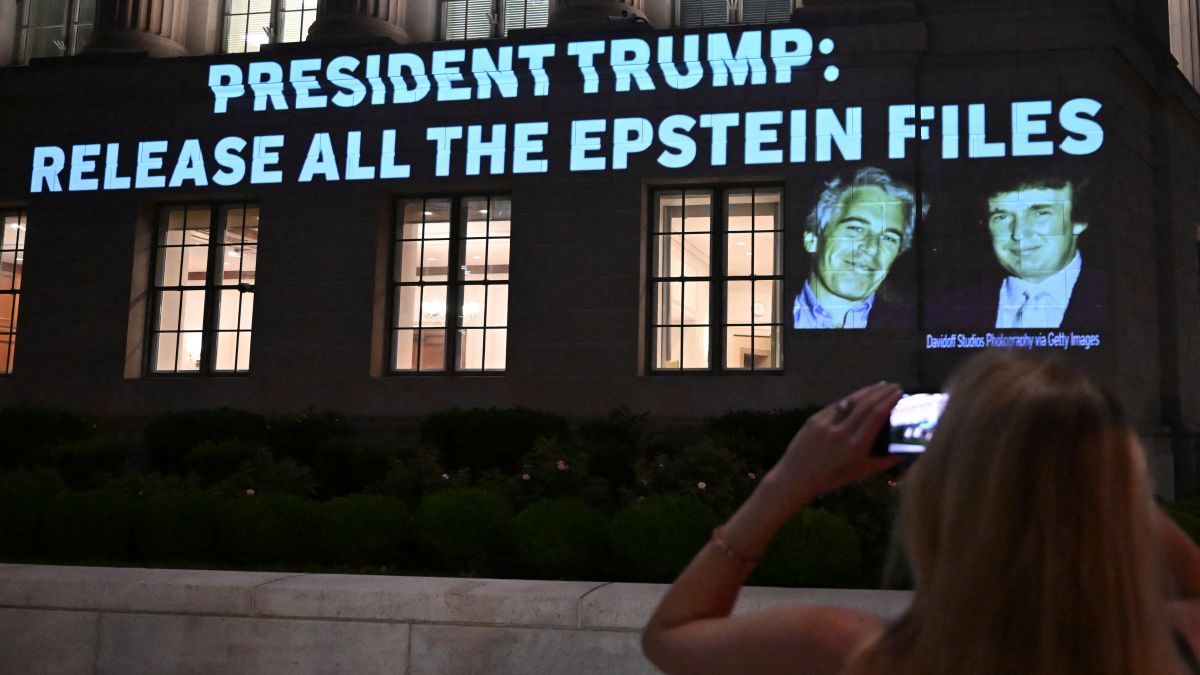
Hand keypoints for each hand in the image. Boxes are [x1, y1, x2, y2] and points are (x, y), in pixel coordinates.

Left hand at [769, 382, 902, 500]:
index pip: (876, 416)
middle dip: (882, 393)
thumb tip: (906, 452)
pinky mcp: (814, 419)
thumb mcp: (860, 472)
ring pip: (851, 401)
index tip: (900, 393)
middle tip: (895, 386)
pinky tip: (859, 395)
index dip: (889, 401)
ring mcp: (826, 423)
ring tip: (881, 386)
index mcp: (855, 446)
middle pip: (866, 405)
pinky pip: (837, 405)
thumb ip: (884, 461)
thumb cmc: (832, 477)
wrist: (796, 476)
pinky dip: (851, 398)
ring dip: (868, 391)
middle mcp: (841, 432)